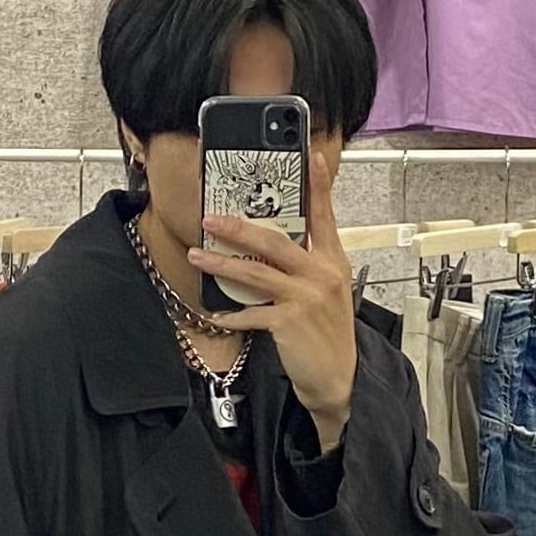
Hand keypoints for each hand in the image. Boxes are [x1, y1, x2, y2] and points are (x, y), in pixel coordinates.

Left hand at [190, 141, 358, 453]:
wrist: (338, 379)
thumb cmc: (326, 334)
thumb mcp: (326, 292)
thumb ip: (306, 265)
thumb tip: (271, 246)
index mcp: (332, 260)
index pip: (324, 215)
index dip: (318, 185)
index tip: (312, 155)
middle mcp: (322, 273)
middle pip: (275, 240)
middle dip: (239, 227)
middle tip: (211, 217)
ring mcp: (306, 297)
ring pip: (256, 272)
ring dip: (222, 263)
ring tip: (197, 253)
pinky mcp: (289, 322)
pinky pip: (251, 312)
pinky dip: (230, 313)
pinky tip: (213, 311)